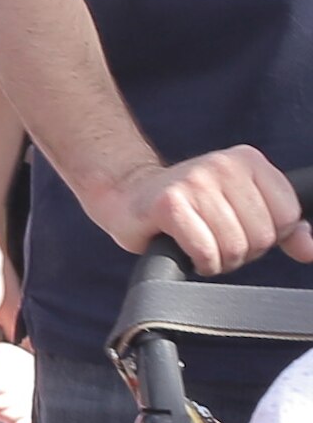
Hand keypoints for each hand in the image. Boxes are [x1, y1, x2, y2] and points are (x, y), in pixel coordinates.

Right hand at [85, 144, 312, 275]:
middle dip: (243, 251)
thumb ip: (283, 227)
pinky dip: (202, 262)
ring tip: (202, 246)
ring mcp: (194, 182)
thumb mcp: (242, 207)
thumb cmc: (191, 206)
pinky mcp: (168, 204)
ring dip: (220, 260)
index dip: (268, 235)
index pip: (288, 215)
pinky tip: (189, 253)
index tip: (241, 229)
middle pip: (262, 236)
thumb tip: (309, 249)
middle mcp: (222, 165)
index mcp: (247, 160)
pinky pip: (206, 251)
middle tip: (217, 240)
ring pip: (234, 247)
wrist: (128, 196)